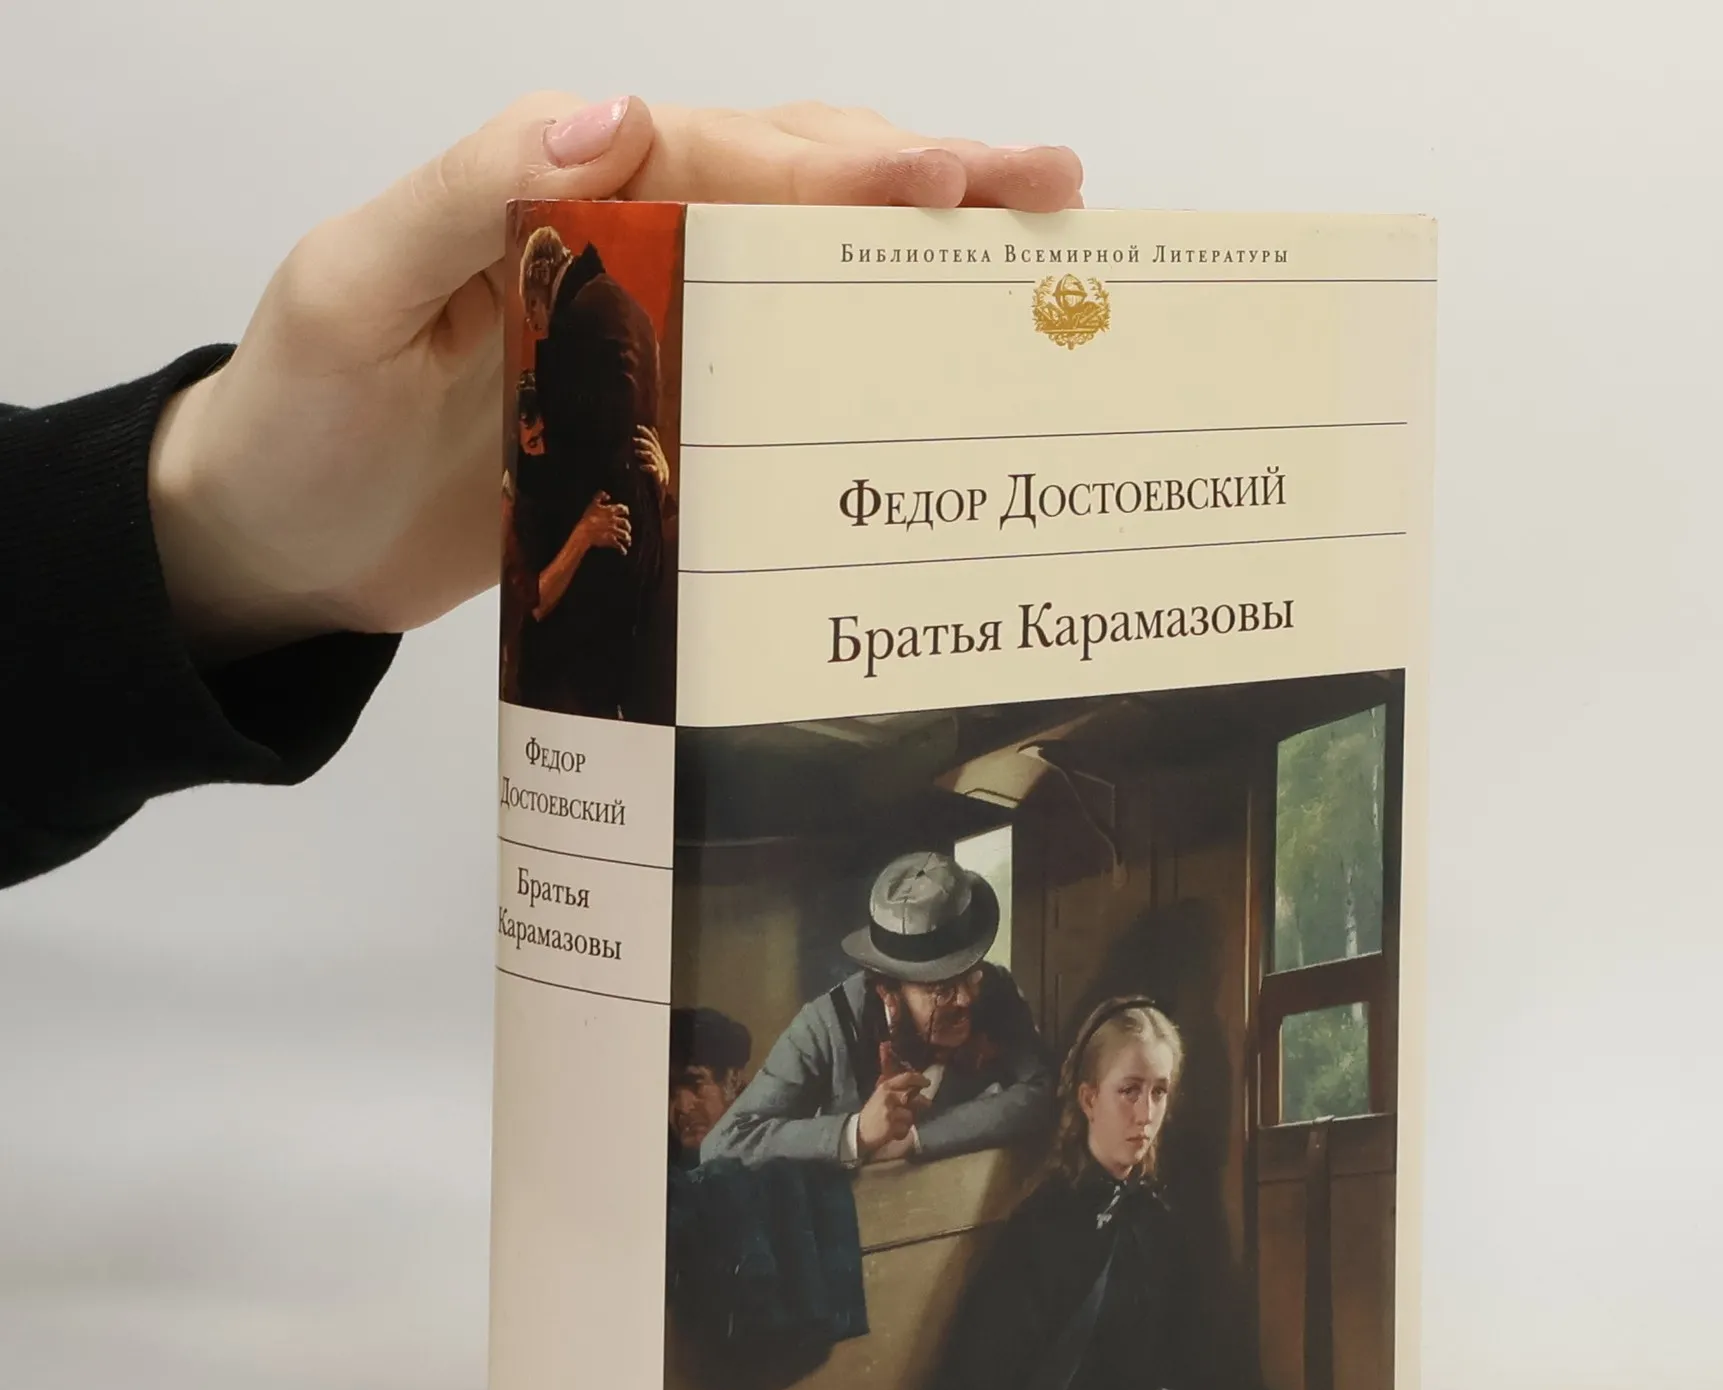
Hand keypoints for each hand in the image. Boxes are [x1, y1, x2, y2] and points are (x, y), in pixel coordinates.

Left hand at [147, 96, 1083, 658]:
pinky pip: (768, 372)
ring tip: (1021, 253)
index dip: (836, 164)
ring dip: (905, 255)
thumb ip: (466, 198)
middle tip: (1048, 192)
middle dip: (919, 182)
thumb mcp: (353, 293)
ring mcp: (641, 333)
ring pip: (793, 267)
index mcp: (551, 194)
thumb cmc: (298, 421)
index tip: (950, 177)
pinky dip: (850, 358)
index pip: (718, 156)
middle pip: (785, 190)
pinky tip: (923, 370)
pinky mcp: (652, 417)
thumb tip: (600, 113)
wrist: (279, 548)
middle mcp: (614, 247)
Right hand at [577, 492, 630, 552]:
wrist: (584, 532)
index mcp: (610, 512)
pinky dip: (622, 550)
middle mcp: (614, 521)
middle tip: (628, 529)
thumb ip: (599, 497)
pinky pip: (619, 546)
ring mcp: (614, 531)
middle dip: (628, 526)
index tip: (626, 512)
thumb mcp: (592, 504)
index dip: (625, 510)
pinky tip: (624, 552)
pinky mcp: (611, 540)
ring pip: (624, 535)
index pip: (622, 509)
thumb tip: (607, 495)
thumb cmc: (587, 518)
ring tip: (628, 541)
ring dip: (627, 538)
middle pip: (625, 523)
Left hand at [635, 424, 671, 500]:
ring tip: (636, 452)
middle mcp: (661, 461)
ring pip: (654, 457)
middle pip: (654, 447)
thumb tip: (640, 445)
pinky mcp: (660, 479)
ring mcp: (662, 470)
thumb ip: (645, 454)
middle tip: (634, 440)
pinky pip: (654, 470)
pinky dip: (648, 467)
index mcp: (659, 457)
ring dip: (645, 453)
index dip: (648, 433)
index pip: (654, 441)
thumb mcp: (648, 465)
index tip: (638, 427)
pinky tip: (641, 467)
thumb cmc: (651, 483)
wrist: (657, 500)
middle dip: (644, 442)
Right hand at [856, 1069, 928, 1157]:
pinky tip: (894, 1132)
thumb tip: (913, 1077)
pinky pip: (906, 1128)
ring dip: (908, 1120)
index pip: (907, 1078)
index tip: (927, 1082)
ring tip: (899, 1122)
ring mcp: (890, 1112)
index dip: (919, 1079)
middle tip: (927, 1104)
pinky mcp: (891, 1126)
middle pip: (914, 1097)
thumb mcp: (880, 1095)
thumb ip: (895, 1087)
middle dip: (923, 1101)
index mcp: (885, 1087)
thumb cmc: (872, 1112)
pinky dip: (902, 1132)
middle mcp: (888, 1096)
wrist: (859, 1131)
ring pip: (910, 1115)